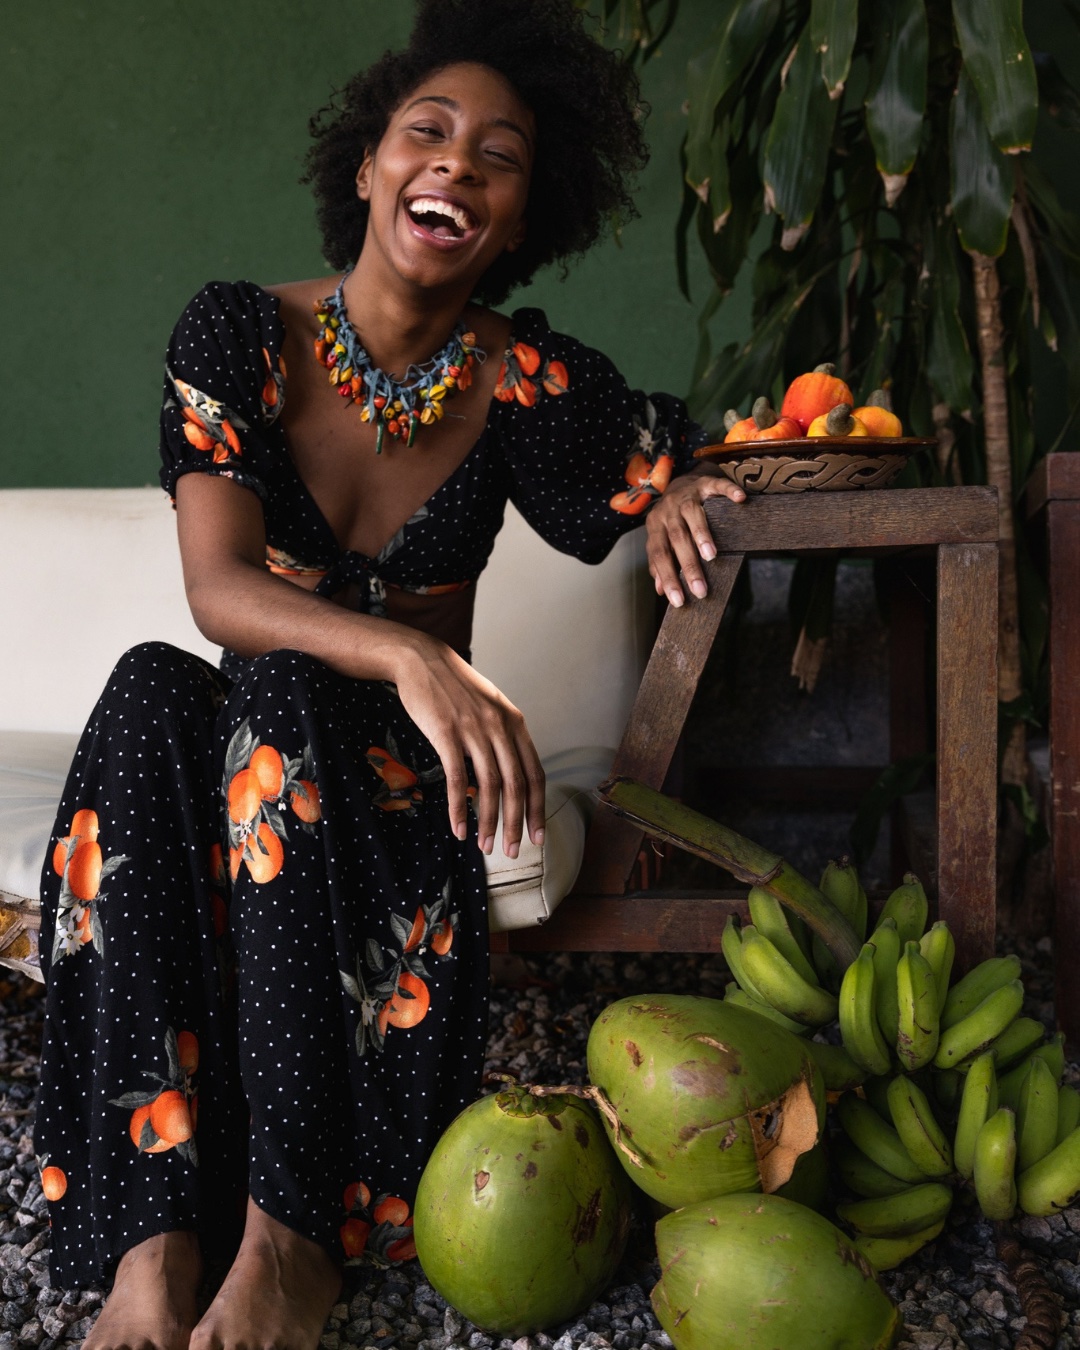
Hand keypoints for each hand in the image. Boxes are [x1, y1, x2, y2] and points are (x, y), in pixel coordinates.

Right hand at [391, 633, 545, 858]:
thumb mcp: (490, 707)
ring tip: (484, 845)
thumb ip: (503, 737)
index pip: (535, 774)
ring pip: (489, 786)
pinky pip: (457, 779)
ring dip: (488, 821)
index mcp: (515, 723)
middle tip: (511, 851)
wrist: (421, 659)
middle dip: (515, 823)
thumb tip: (509, 775)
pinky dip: (459, 808)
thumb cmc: (453, 687)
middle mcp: (499, 727)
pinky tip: (458, 828)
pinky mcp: (446, 733)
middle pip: (516, 785)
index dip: (538, 808)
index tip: (537, 836)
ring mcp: (473, 729)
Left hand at [645, 467, 745, 605]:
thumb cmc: (671, 518)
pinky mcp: (704, 483)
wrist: (679, 481)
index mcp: (655, 526)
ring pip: (692, 513)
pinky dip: (728, 491)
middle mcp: (668, 510)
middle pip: (676, 538)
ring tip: (711, 557)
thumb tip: (660, 590)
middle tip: (700, 589)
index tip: (679, 601)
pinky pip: (717, 485)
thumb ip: (661, 562)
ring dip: (701, 535)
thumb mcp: (662, 538)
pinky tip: (740, 499)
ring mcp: (686, 494)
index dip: (668, 578)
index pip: (660, 555)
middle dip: (688, 565)